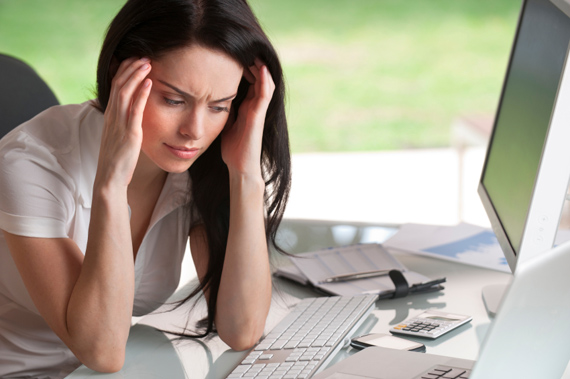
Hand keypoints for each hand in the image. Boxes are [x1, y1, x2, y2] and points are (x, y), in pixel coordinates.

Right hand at [95, 58, 151, 188]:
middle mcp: (112, 117)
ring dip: (136, 75)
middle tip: (143, 56)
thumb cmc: (118, 161)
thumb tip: (134, 117)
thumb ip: (125, 125)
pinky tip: (149, 82)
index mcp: (110, 117)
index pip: (115, 87)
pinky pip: (134, 109)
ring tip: (147, 62)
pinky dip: (141, 94)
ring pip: (125, 92)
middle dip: (130, 68)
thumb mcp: (120, 138)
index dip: (124, 72)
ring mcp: (119, 124)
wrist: (110, 179)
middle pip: (118, 84)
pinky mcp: (129, 133)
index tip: (135, 61)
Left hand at [221, 59, 274, 178]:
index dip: (242, 67)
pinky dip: (264, 80)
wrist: (240, 167)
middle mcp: (253, 107)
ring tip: (254, 52)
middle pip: (256, 78)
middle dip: (250, 63)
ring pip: (263, 82)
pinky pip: (264, 94)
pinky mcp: (259, 116)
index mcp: (245, 108)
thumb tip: (211, 99)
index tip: (233, 54)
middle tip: (244, 48)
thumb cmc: (232, 150)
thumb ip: (222, 111)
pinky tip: (261, 67)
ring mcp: (257, 110)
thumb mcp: (224, 124)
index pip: (246, 82)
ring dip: (260, 67)